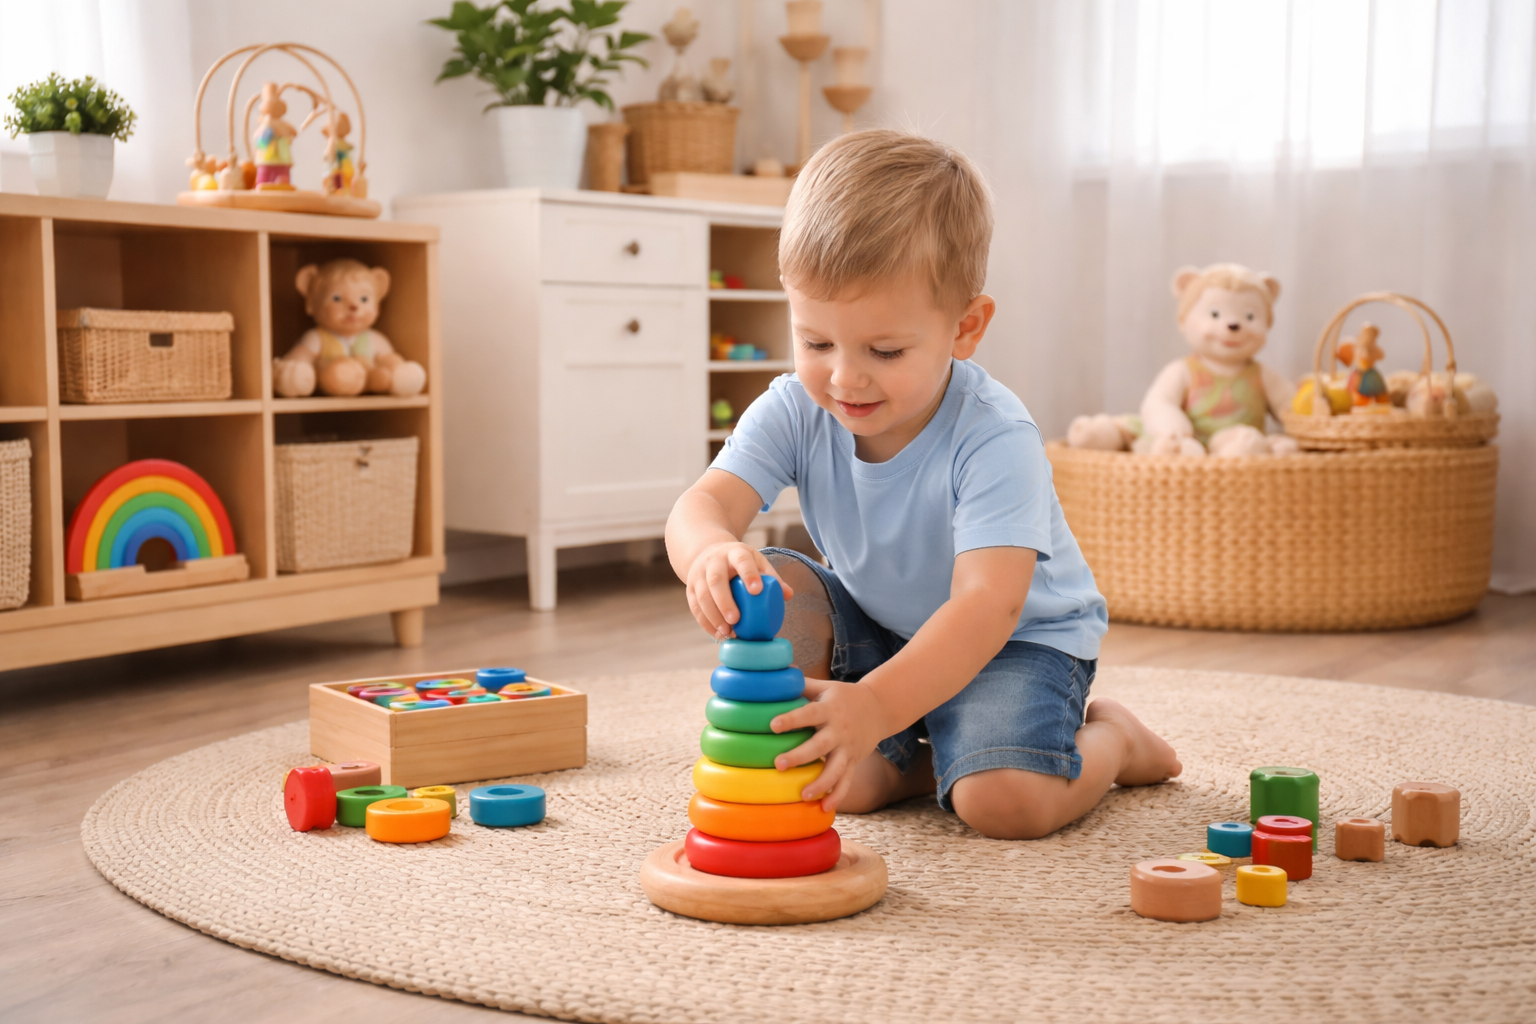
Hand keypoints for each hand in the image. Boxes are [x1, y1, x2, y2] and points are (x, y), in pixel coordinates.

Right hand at [684, 542, 793, 638]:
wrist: (708, 552)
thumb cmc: (739, 562)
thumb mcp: (756, 561)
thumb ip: (772, 577)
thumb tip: (788, 595)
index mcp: (734, 552)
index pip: (741, 560)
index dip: (749, 574)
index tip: (757, 591)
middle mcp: (714, 561)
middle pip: (716, 580)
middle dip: (725, 601)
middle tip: (735, 620)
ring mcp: (699, 574)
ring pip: (702, 596)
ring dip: (713, 616)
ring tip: (727, 632)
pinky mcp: (690, 588)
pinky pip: (695, 607)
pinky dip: (706, 623)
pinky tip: (718, 634)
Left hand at [770, 676, 892, 812]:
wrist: (879, 708)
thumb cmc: (843, 696)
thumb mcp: (825, 687)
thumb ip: (800, 684)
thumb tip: (773, 674)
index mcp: (829, 709)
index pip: (809, 713)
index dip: (792, 719)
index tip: (773, 725)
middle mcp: (839, 730)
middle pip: (820, 745)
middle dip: (800, 756)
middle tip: (779, 764)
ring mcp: (848, 748)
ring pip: (835, 769)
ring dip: (820, 783)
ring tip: (803, 795)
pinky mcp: (854, 761)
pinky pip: (846, 781)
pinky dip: (837, 795)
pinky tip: (825, 808)